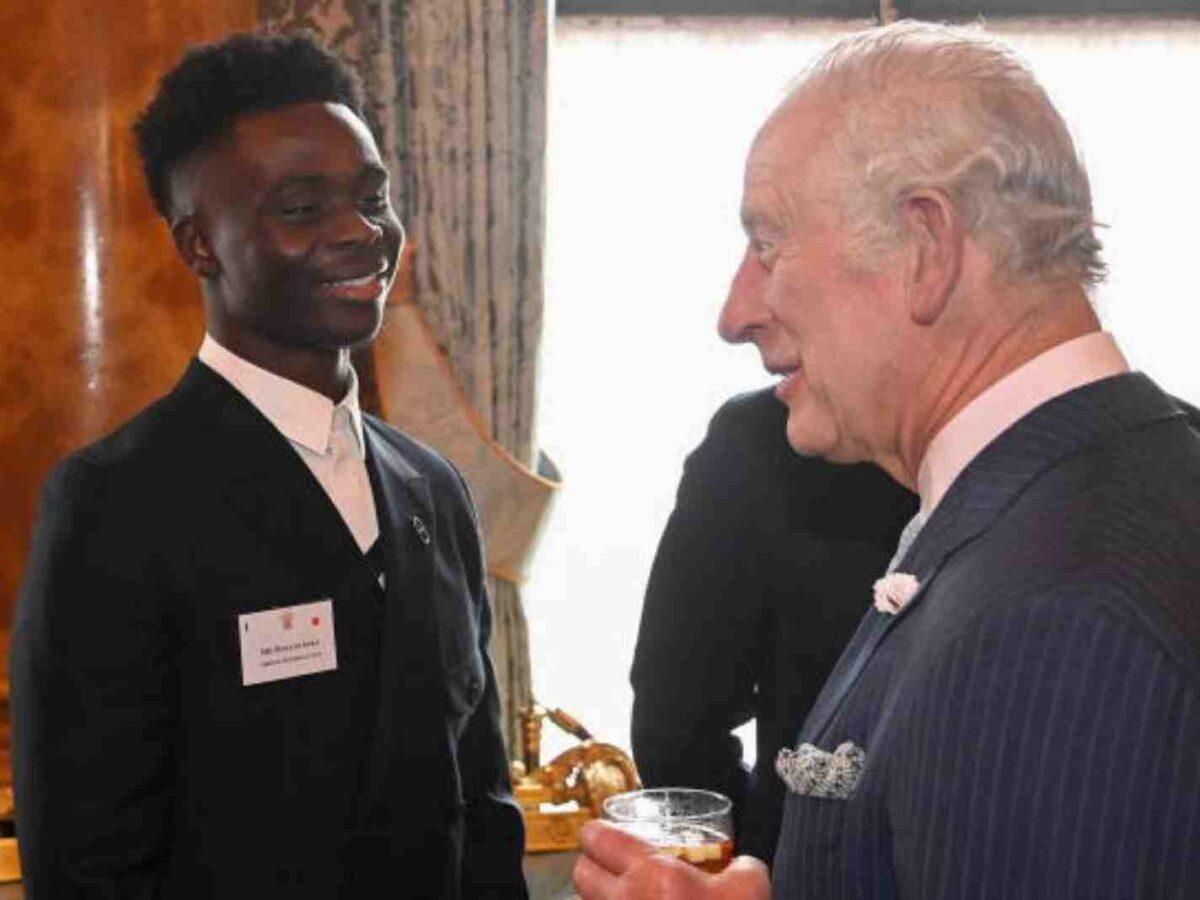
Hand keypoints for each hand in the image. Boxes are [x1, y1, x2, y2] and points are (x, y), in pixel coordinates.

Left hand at [572, 819, 769, 898]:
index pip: (597, 838)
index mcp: (652, 875)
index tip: (605, 832)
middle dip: (592, 864)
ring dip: (599, 898)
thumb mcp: (751, 892)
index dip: (597, 832)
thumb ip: (744, 867)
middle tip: (612, 864)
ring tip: (625, 897)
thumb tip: (742, 864)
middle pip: (581, 873)